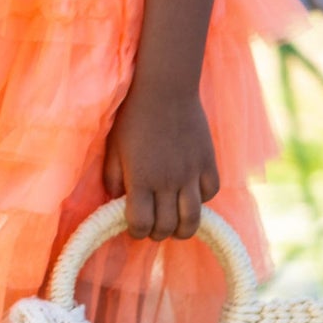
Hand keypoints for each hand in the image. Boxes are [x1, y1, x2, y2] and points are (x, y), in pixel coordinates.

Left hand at [102, 80, 220, 241]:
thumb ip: (112, 179)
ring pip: (192, 220)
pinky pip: (210, 193)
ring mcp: (190, 173)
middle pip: (166, 227)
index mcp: (140, 180)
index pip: (140, 224)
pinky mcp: (208, 162)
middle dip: (157, 233)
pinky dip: (201, 201)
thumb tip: (116, 202)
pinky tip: (191, 195)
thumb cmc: (133, 118)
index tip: (134, 226)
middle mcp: (167, 182)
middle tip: (153, 227)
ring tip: (176, 226)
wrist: (166, 90)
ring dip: (182, 229)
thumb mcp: (113, 148)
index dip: (136, 232)